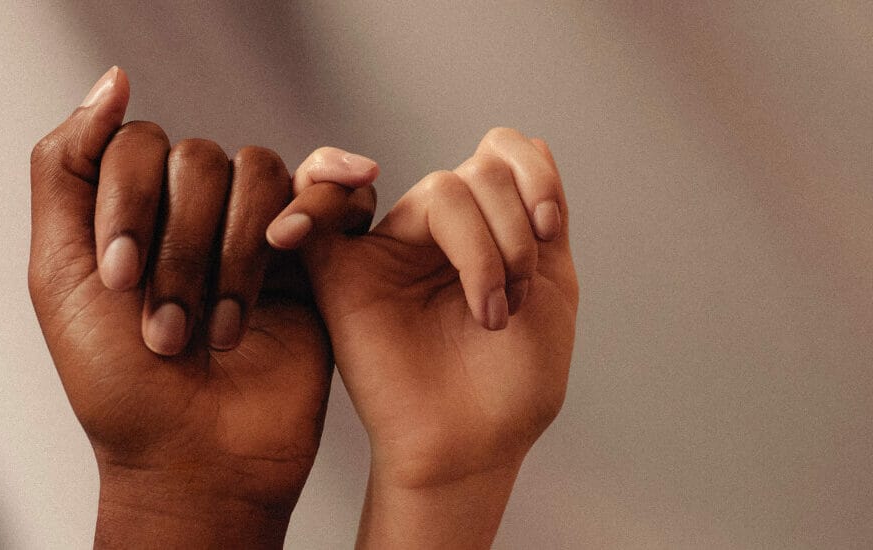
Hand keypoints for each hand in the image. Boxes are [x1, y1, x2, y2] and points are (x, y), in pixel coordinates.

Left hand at [28, 67, 372, 547]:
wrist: (194, 462)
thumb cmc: (119, 387)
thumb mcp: (58, 274)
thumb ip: (65, 168)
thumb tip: (113, 81)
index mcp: (133, 209)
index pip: (138, 145)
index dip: (130, 205)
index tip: (118, 281)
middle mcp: (195, 211)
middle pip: (200, 161)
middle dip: (180, 252)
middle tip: (168, 331)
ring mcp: (256, 231)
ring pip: (259, 173)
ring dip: (234, 258)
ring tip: (219, 332)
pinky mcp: (313, 258)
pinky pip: (328, 192)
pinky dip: (316, 205)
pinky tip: (294, 243)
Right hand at [271, 130, 577, 547]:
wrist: (474, 446)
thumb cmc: (514, 381)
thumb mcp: (553, 284)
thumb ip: (539, 212)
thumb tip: (527, 140)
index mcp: (486, 226)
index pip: (500, 152)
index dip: (534, 175)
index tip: (551, 229)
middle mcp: (436, 230)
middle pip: (477, 173)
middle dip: (514, 232)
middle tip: (518, 298)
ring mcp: (389, 248)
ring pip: (439, 192)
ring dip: (484, 248)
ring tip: (491, 312)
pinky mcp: (342, 275)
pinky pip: (319, 213)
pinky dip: (321, 191)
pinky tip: (345, 190)